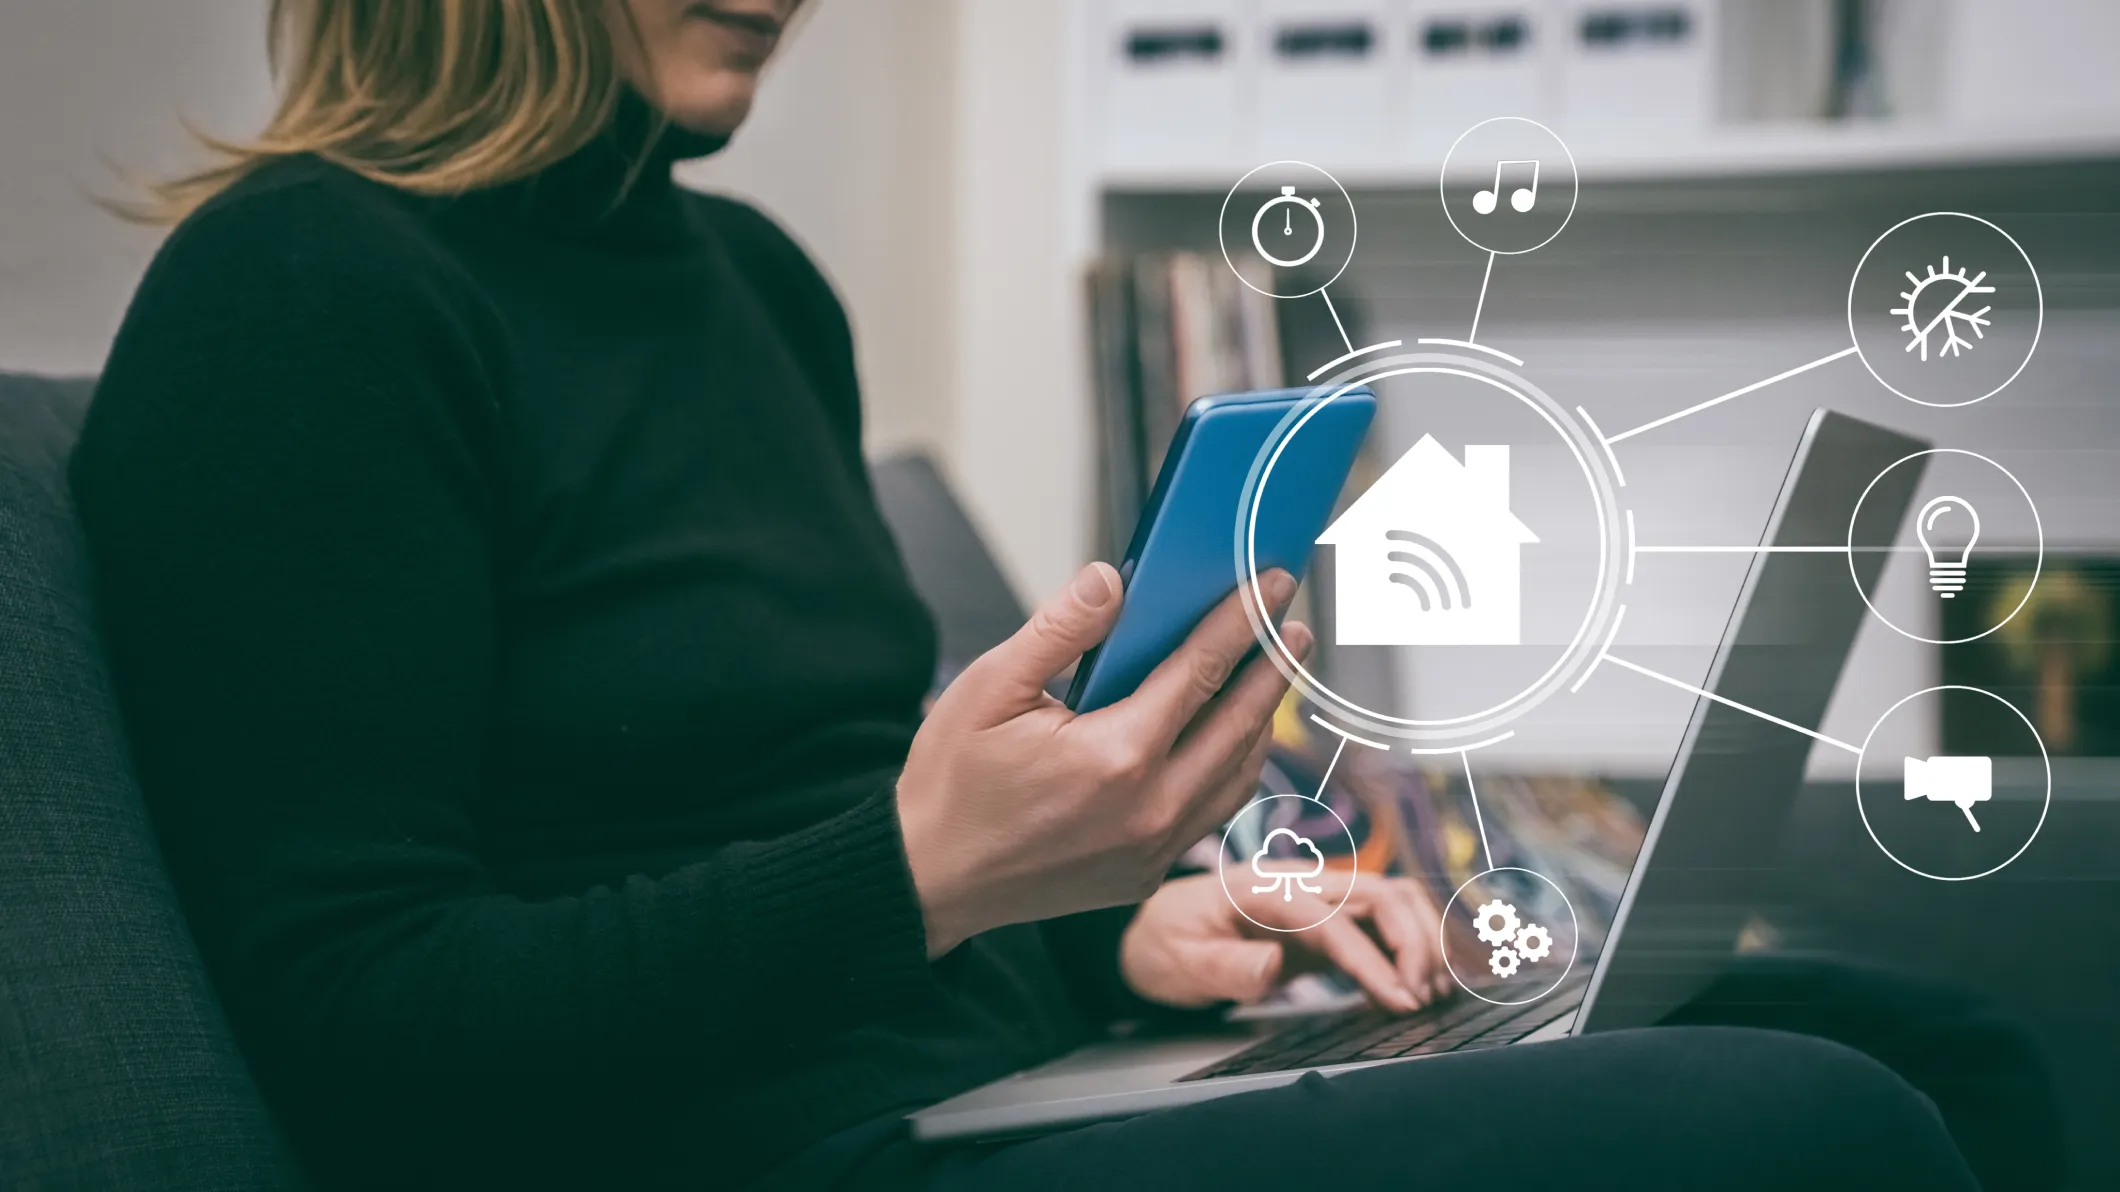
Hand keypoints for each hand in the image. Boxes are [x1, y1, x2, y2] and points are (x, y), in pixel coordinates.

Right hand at [897, 563, 1311, 957]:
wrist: (932, 877)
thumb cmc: (953, 781)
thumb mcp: (989, 688)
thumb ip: (1058, 630)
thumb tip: (1111, 580)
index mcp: (1114, 755)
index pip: (1200, 671)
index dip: (1243, 621)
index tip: (1272, 585)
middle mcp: (1149, 808)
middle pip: (1238, 723)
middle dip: (1273, 666)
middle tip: (1294, 622)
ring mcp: (1152, 848)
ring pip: (1236, 775)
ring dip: (1260, 720)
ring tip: (1272, 676)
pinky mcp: (1145, 874)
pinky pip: (1211, 814)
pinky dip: (1232, 770)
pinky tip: (1231, 741)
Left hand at [1119, 871, 1450, 1012]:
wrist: (1151, 928)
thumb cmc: (1165, 944)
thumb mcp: (1181, 962)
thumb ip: (1227, 966)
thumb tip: (1271, 968)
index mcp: (1265, 891)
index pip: (1335, 920)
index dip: (1375, 960)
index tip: (1402, 1001)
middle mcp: (1300, 885)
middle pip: (1384, 893)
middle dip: (1416, 943)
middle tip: (1421, 999)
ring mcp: (1317, 898)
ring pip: (1394, 901)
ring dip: (1422, 941)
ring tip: (1429, 994)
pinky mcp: (1326, 919)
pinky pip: (1383, 921)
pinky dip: (1410, 947)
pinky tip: (1413, 986)